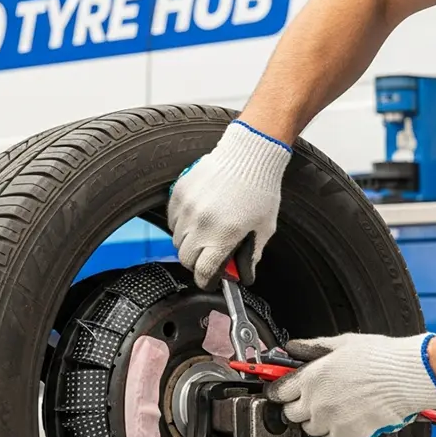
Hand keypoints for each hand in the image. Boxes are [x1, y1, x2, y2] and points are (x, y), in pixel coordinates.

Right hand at [167, 120, 291, 288]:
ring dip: (189, 244)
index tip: (209, 281)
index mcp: (223, 236)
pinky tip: (197, 218)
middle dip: (197, 263)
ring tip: (204, 235)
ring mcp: (187, 208)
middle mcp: (201, 224)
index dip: (206, 281)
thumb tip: (242, 274)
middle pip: (186, 259)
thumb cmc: (261, 190)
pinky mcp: (179, 193)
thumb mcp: (264, 229)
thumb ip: (250, 255)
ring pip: (177, 240)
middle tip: (208, 257)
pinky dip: (181, 225)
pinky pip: (172, 220)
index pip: (203, 271)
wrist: (248, 155)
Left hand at [266, 332, 435, 436]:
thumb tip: (293, 348)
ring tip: (336, 407)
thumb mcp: (341, 343)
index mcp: (310, 377)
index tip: (283, 392)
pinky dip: (335, 432)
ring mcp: (330, 421)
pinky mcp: (347, 435)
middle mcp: (316, 402)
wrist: (407, 377)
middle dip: (298, 406)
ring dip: (317, 420)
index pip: (278, 392)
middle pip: (290, 414)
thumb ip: (312, 348)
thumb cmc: (380, 358)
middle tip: (313, 398)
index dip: (280, 391)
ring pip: (310, 429)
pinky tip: (347, 418)